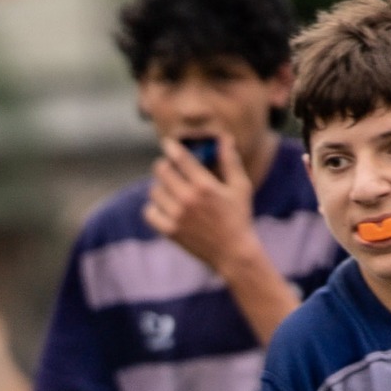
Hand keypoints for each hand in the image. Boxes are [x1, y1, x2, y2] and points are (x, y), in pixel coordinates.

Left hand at [143, 136, 258, 274]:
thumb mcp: (241, 187)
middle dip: (165, 165)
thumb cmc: (239, 217)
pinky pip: (149, 212)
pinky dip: (153, 207)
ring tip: (170, 190)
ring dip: (160, 186)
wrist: (234, 253)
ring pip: (155, 190)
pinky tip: (164, 207)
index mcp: (205, 185)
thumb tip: (225, 138)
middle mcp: (188, 199)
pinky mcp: (171, 231)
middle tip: (169, 168)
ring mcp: (177, 216)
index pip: (180, 158)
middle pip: (162, 171)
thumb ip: (230, 161)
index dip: (171, 147)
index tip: (167, 144)